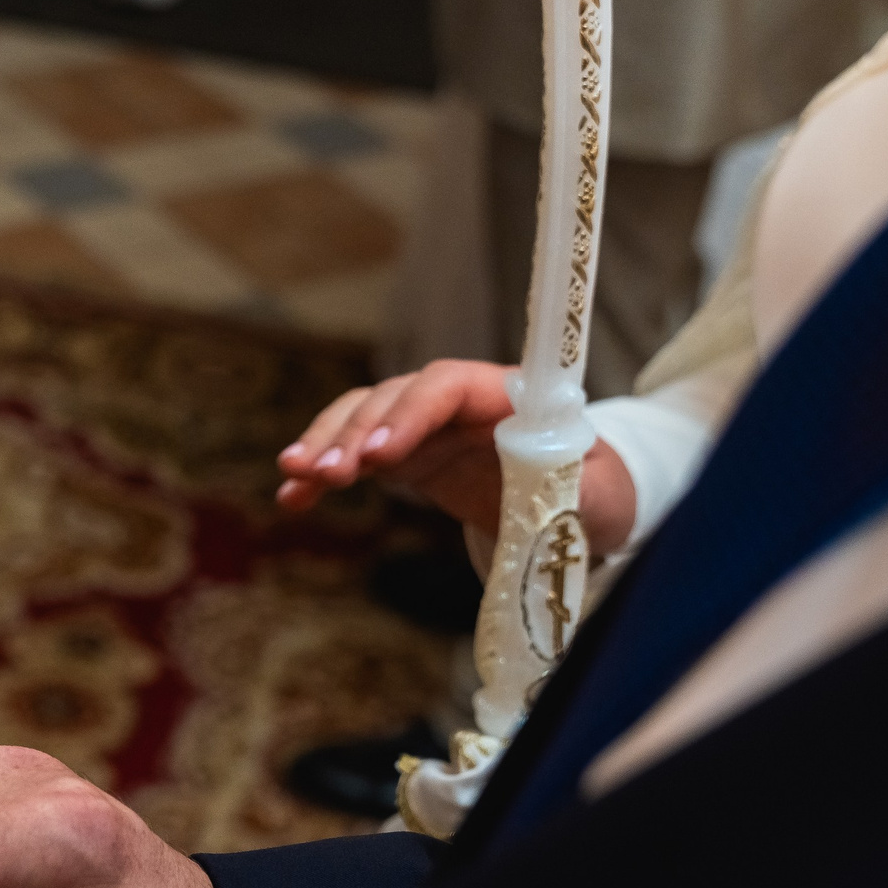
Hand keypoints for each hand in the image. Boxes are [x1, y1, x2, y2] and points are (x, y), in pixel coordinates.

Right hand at [274, 359, 637, 554]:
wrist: (578, 502)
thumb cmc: (594, 491)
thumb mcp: (596, 492)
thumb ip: (569, 479)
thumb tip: (540, 466)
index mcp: (504, 396)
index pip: (447, 385)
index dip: (410, 412)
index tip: (381, 453)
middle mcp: (455, 401)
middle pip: (392, 399)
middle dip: (355, 434)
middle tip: (326, 475)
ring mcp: (424, 425)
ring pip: (361, 418)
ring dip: (326, 444)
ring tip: (294, 477)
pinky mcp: (404, 454)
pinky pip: (354, 454)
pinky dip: (321, 473)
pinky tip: (291, 498)